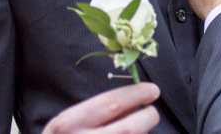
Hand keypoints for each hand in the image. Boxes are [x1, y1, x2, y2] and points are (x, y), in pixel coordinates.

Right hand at [42, 82, 160, 133]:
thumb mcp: (68, 123)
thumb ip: (98, 111)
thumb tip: (134, 101)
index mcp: (70, 123)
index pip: (112, 103)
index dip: (137, 94)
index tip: (152, 90)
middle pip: (131, 127)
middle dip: (148, 117)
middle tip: (151, 112)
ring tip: (136, 130)